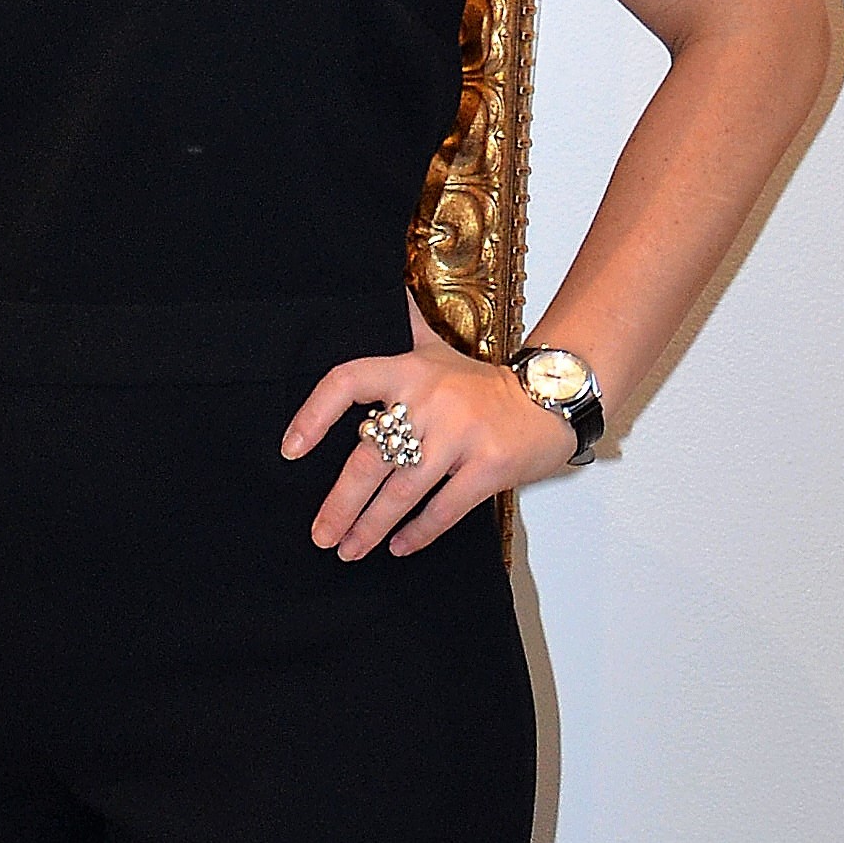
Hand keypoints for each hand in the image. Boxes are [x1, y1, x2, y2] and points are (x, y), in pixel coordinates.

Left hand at [285, 299, 579, 557]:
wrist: (552, 397)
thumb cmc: (483, 384)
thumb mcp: (437, 350)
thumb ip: (405, 328)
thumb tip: (382, 292)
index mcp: (408, 371)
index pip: (347, 382)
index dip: (313, 414)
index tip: (291, 450)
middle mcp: (430, 401)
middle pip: (369, 458)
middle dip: (340, 503)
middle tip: (321, 535)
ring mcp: (460, 436)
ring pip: (402, 490)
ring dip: (371, 526)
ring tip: (350, 550)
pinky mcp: (489, 466)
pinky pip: (444, 508)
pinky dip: (419, 532)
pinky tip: (400, 547)